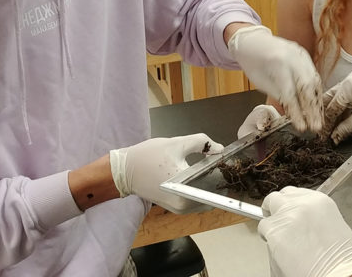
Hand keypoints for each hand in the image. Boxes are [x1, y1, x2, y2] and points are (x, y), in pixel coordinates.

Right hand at [109, 134, 223, 212]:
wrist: (122, 170)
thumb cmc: (146, 157)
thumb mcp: (177, 143)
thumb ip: (202, 143)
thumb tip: (218, 148)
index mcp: (186, 193)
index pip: (216, 186)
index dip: (224, 172)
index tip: (230, 161)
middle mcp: (184, 206)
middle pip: (212, 192)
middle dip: (217, 176)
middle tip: (219, 160)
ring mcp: (180, 209)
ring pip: (204, 195)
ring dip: (208, 182)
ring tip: (210, 165)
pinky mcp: (176, 207)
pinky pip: (195, 196)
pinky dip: (198, 186)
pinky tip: (199, 173)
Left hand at [228, 25, 322, 132]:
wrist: (252, 40)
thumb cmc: (253, 62)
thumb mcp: (261, 82)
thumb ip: (279, 95)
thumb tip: (293, 113)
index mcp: (278, 63)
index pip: (291, 93)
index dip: (297, 112)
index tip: (301, 127)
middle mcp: (293, 57)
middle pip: (307, 87)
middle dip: (312, 110)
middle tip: (316, 127)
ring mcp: (302, 55)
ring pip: (314, 81)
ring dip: (317, 103)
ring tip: (319, 120)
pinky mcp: (306, 56)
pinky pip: (314, 75)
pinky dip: (316, 92)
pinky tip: (318, 105)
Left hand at [259, 187, 351, 276]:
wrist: (336, 273)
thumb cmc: (339, 257)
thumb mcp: (334, 224)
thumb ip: (314, 215)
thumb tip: (302, 218)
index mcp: (319, 200)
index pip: (294, 193)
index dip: (288, 204)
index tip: (287, 210)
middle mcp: (302, 203)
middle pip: (279, 197)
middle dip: (277, 209)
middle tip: (278, 221)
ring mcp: (287, 216)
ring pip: (269, 211)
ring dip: (272, 224)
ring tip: (279, 238)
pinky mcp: (275, 230)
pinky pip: (263, 229)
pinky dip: (267, 237)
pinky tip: (278, 247)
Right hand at [324, 71, 351, 143]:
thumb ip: (346, 128)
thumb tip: (335, 135)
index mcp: (347, 85)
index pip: (330, 106)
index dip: (326, 123)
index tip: (323, 135)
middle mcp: (350, 80)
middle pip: (333, 100)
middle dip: (329, 117)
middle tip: (325, 131)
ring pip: (343, 100)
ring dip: (339, 114)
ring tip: (335, 129)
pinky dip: (348, 110)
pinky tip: (346, 121)